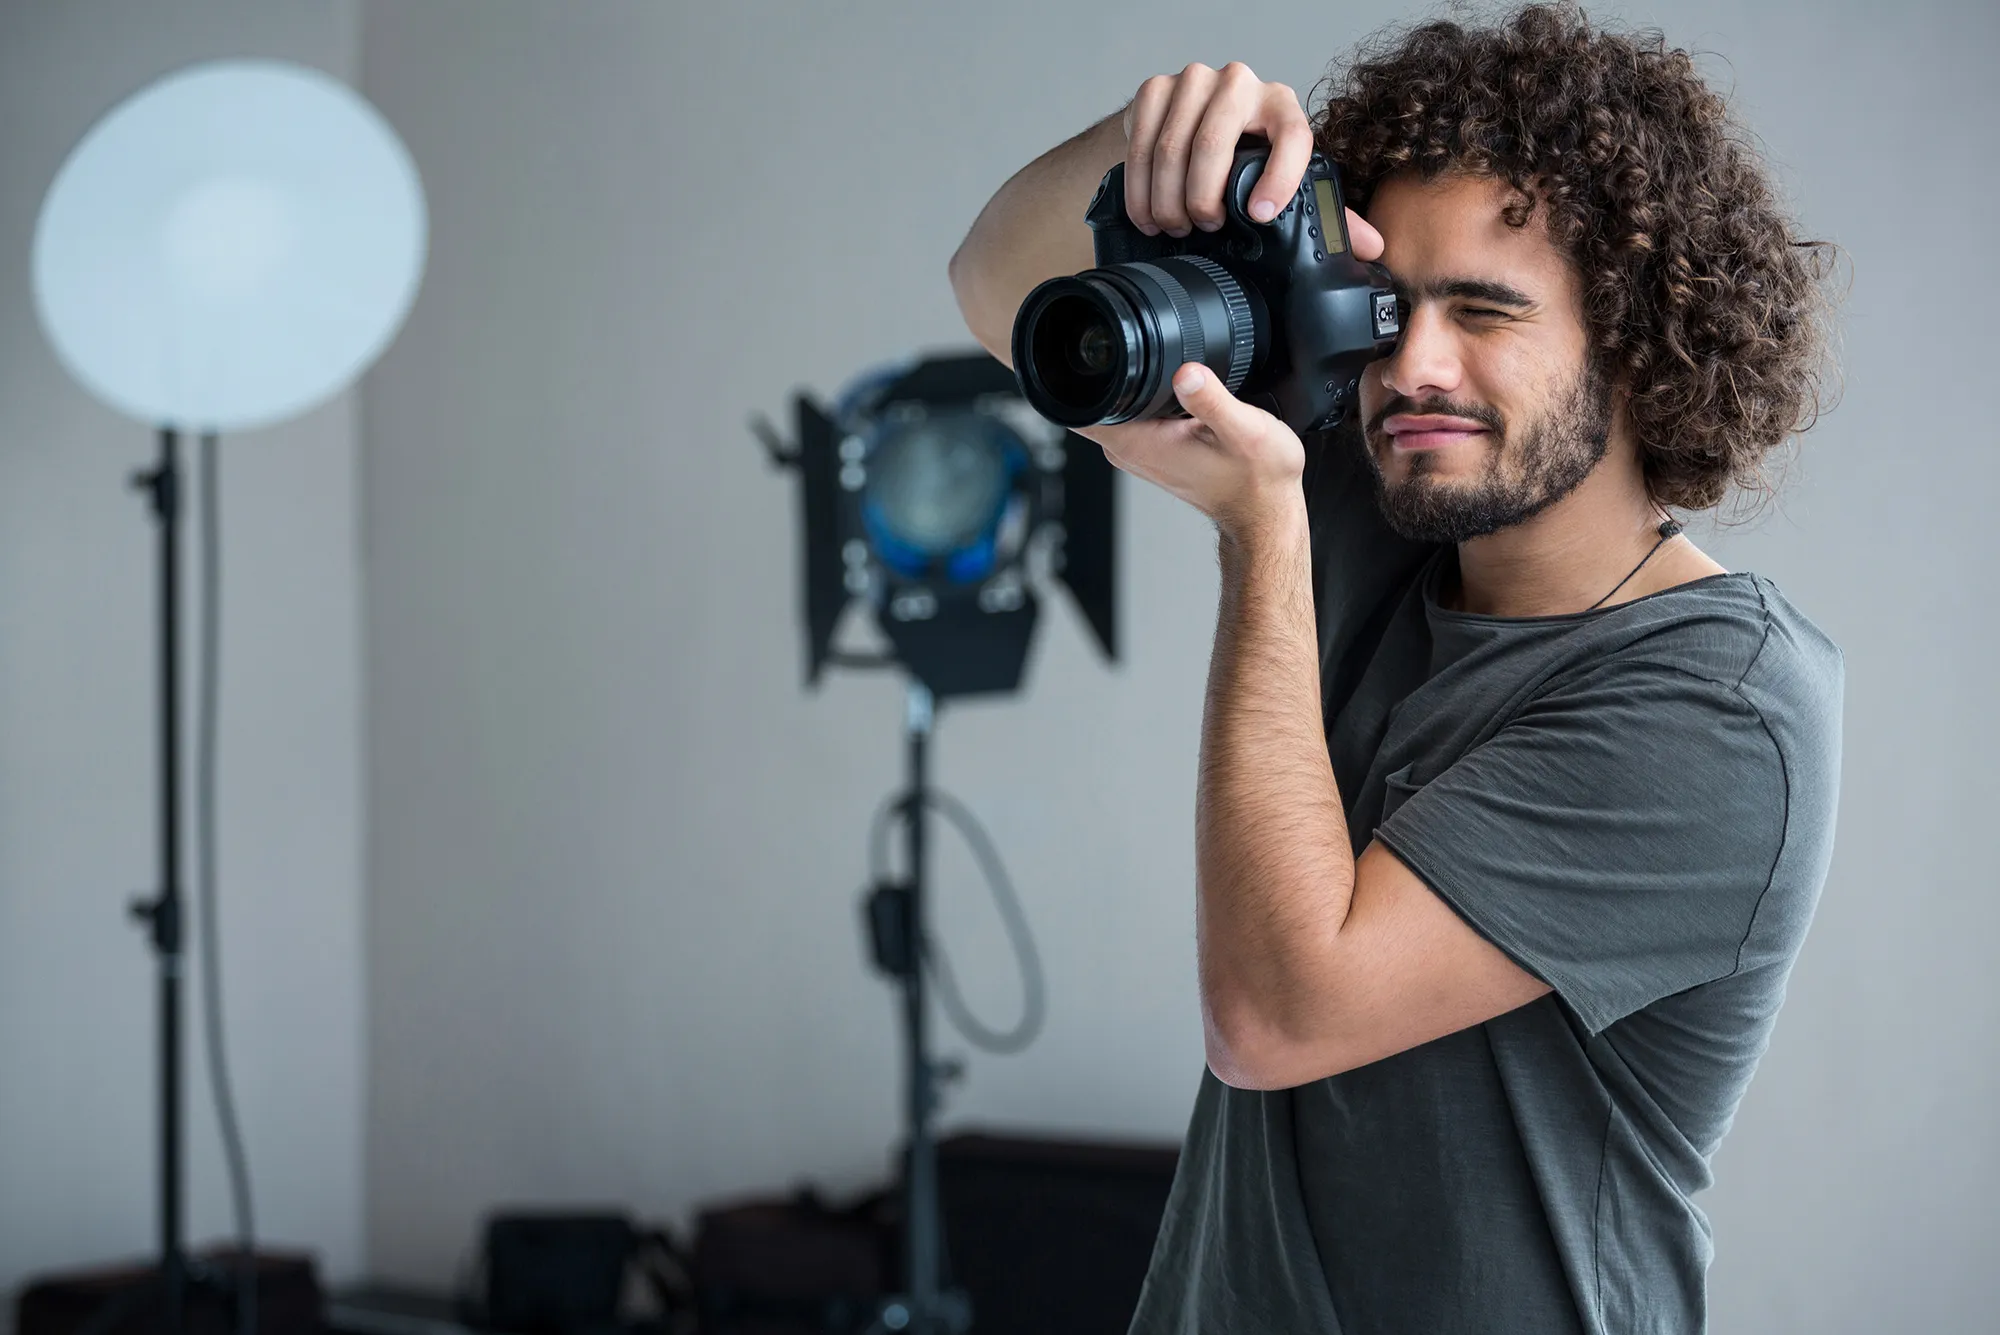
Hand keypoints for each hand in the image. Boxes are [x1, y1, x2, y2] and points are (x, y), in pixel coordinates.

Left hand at [1084, 361, 1308, 542]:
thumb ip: (1212, 399)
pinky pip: (1134, 419)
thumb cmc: (1256, 481)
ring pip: (1116, 408)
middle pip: (1095, 398)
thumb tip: (1187, 372)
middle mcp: (1130, 451)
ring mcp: (1138, 454)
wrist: (1264, 511)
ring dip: (1135, 387)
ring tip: (1176, 385)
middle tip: (1160, 363)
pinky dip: (1149, 403)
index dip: (1088, 371)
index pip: (1082, 405)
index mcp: (1139, 443)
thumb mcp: (1244, 430)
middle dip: (1115, 371)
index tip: (1110, 350)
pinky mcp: (1152, 454)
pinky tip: (1180, 401)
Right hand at [1119, 61, 1382, 258]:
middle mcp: (1241, 84)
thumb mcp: (1283, 178)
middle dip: (1202, 198)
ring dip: (1167, 198)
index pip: (1292, 135)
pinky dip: (1140, 186)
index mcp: (1281, 105)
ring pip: (1172, 147)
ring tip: (1171, 225)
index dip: (1279, 177)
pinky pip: (1140, 141)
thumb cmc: (1244, 158)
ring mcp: (1194, 81)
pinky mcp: (1155, 88)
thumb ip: (1327, 211)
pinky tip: (1146, 211)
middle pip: (1214, 143)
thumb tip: (1373, 247)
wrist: (1191, 124)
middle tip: (1199, 229)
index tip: (1261, 214)